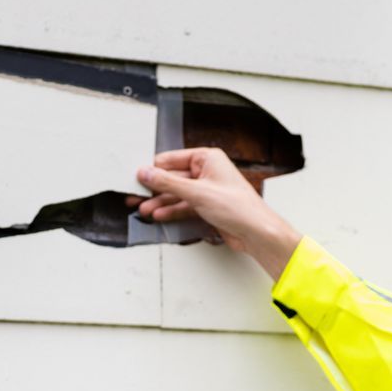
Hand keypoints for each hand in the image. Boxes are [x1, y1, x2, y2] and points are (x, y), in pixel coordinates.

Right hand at [133, 148, 303, 278]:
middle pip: (173, 178)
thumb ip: (168, 183)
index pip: (173, 159)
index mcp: (208, 158)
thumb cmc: (239, 207)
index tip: (137, 177)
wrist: (256, 232)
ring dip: (161, 202)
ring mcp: (207, 190)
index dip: (154, 168)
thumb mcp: (197, 192)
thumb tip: (146, 173)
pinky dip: (172, 211)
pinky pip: (184, 206)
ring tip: (143, 209)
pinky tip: (159, 215)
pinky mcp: (207, 207)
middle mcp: (208, 172)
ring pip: (177, 194)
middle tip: (135, 196)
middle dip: (155, 189)